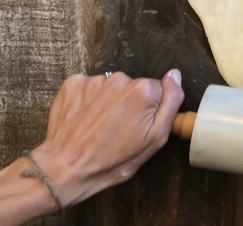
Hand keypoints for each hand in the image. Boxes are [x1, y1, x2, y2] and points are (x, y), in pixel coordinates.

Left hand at [29, 70, 184, 206]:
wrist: (67, 168)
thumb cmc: (115, 159)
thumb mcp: (156, 138)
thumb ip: (171, 101)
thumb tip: (175, 74)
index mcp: (143, 91)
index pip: (156, 90)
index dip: (149, 110)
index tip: (138, 126)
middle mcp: (119, 79)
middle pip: (133, 86)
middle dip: (129, 103)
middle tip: (118, 129)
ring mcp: (94, 81)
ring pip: (110, 87)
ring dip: (108, 101)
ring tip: (99, 126)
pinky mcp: (72, 84)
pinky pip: (88, 86)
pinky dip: (88, 98)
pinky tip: (84, 118)